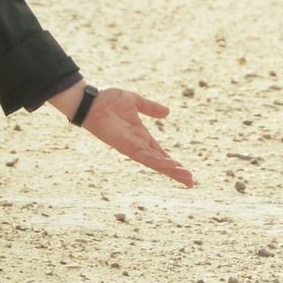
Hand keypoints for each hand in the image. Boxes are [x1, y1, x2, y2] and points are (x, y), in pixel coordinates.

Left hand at [53, 82, 192, 187]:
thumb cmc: (108, 100)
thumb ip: (150, 108)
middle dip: (175, 172)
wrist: (91, 100)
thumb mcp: (135, 102)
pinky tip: (169, 165)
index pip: (160, 153)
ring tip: (185, 177)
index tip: (186, 171)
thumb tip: (167, 112)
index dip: (173, 162)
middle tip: (191, 182)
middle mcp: (138, 144)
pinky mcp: (125, 146)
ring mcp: (132, 147)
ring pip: (155, 163)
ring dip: (170, 170)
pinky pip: (144, 156)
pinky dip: (157, 161)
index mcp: (141, 135)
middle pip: (160, 162)